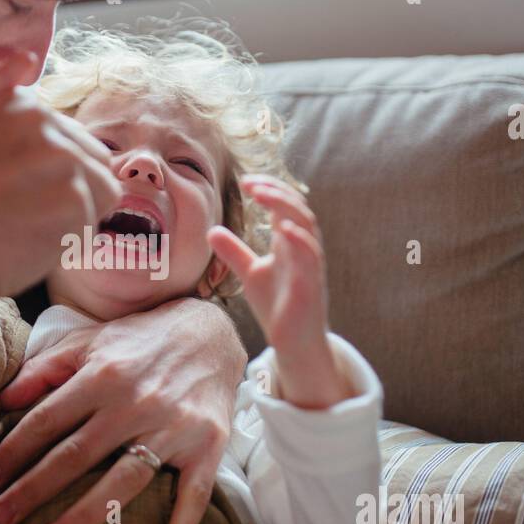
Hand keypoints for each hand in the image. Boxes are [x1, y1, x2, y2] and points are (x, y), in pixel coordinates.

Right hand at [0, 87, 121, 302]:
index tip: (12, 193)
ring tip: (22, 230)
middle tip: (20, 216)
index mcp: (19, 105)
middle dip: (71, 194)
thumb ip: (13, 128)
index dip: (48, 178)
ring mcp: (64, 161)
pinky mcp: (76, 200)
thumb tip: (38, 76)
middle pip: (95, 163)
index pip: (71, 140)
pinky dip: (64, 246)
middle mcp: (45, 123)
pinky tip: (24, 246)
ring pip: (102, 195)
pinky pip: (91, 229)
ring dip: (71, 220)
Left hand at [0, 297, 246, 523]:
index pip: (48, 419)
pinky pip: (195, 492)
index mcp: (103, 375)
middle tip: (1, 518)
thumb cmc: (142, 340)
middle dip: (34, 489)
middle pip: (77, 454)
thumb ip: (47, 368)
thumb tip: (6, 398)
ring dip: (87, 515)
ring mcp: (173, 427)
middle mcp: (135, 403)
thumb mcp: (91, 341)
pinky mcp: (207, 446)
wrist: (212, 333)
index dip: (14, 451)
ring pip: (125, 480)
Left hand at [207, 175, 352, 408]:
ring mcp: (310, 264)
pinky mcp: (311, 284)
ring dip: (286, 207)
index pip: (284, 205)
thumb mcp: (250, 273)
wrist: (293, 342)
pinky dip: (300, 239)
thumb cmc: (277, 306)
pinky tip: (282, 228)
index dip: (269, 189)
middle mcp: (302, 248)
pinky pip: (311, 255)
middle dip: (276, 191)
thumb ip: (234, 252)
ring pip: (307, 225)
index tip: (245, 180)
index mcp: (289, 242)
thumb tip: (211, 230)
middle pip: (297, 208)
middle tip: (251, 182)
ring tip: (263, 195)